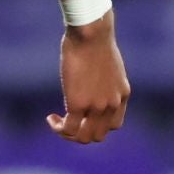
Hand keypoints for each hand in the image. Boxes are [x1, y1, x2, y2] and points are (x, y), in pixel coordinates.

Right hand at [51, 12, 129, 143]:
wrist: (92, 35)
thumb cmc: (97, 44)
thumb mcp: (109, 67)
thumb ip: (105, 82)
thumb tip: (93, 85)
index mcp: (122, 94)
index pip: (114, 125)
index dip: (96, 125)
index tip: (82, 116)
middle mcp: (112, 103)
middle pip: (99, 135)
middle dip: (81, 133)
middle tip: (66, 122)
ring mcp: (97, 106)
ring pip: (83, 138)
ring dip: (68, 135)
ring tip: (58, 123)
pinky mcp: (78, 104)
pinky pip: (67, 129)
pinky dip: (57, 128)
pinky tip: (51, 118)